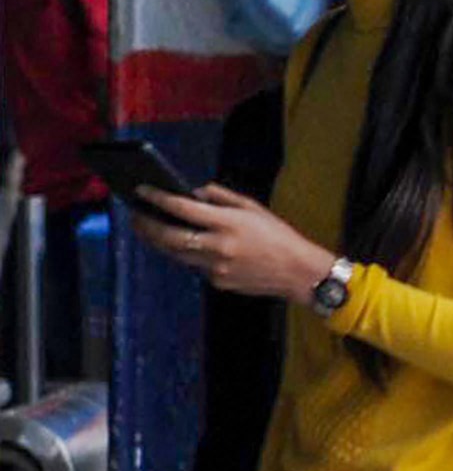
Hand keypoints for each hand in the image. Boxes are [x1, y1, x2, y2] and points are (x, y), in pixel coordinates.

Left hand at [129, 185, 337, 304]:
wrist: (299, 272)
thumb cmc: (279, 236)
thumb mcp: (253, 209)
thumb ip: (221, 198)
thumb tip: (193, 193)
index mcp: (229, 223)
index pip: (183, 208)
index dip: (158, 197)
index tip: (141, 189)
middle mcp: (218, 246)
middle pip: (169, 236)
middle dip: (146, 225)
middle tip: (135, 215)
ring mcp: (216, 267)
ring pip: (174, 253)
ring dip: (157, 240)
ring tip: (146, 229)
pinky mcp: (217, 281)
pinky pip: (192, 265)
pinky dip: (183, 254)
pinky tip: (179, 245)